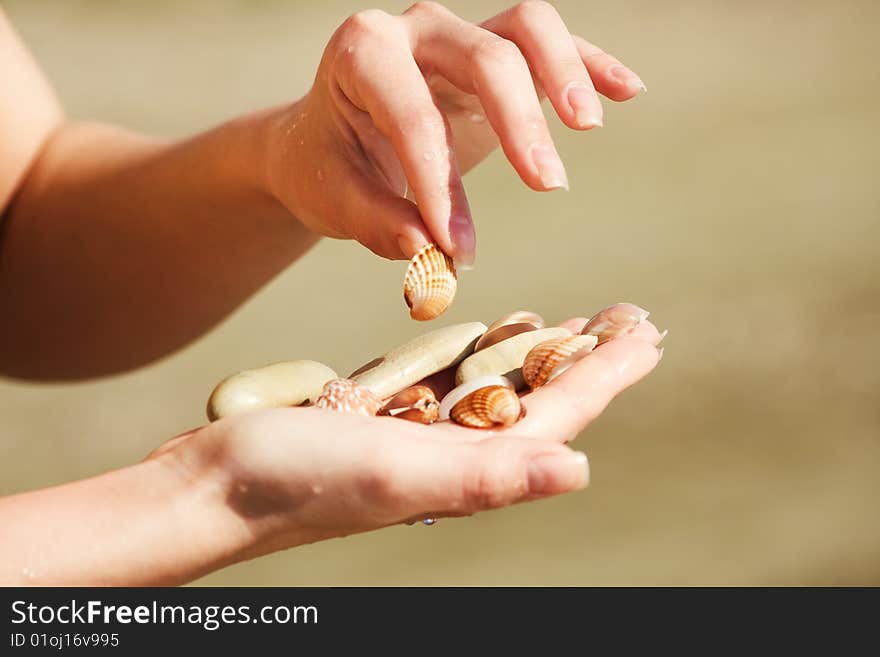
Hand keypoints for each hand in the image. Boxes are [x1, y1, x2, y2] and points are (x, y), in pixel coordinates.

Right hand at [151, 318, 661, 559]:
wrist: (214, 487)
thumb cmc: (296, 479)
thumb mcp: (394, 471)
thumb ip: (486, 475)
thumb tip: (580, 470)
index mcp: (469, 469)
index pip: (561, 411)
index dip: (609, 371)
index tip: (650, 328)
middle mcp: (455, 456)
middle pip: (542, 395)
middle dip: (590, 358)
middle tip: (632, 318)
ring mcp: (420, 436)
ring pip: (501, 385)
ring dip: (544, 351)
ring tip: (579, 324)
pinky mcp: (385, 419)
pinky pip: (451, 378)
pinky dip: (483, 350)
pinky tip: (494, 332)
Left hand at [266, 1, 644, 267]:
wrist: (325, 138)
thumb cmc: (328, 166)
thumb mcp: (334, 199)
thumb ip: (378, 224)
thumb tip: (430, 256)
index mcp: (363, 54)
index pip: (414, 117)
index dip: (440, 185)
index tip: (457, 249)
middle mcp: (416, 31)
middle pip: (487, 56)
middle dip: (520, 123)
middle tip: (548, 187)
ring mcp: (459, 34)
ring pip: (528, 28)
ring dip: (565, 75)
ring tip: (587, 129)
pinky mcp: (492, 52)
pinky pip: (549, 45)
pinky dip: (588, 64)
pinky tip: (628, 91)